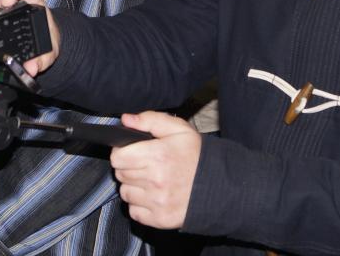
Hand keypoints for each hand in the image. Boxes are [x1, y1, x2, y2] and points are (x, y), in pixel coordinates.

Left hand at [111, 111, 201, 229]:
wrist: (220, 186)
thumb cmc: (197, 156)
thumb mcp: (179, 129)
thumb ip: (150, 120)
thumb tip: (126, 120)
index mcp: (158, 155)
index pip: (118, 157)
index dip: (122, 152)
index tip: (131, 152)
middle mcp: (155, 180)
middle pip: (120, 174)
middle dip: (129, 168)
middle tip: (145, 165)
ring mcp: (157, 202)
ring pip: (125, 193)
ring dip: (133, 186)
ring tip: (150, 181)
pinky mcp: (159, 219)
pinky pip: (134, 211)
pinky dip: (139, 205)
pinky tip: (153, 196)